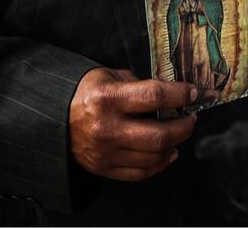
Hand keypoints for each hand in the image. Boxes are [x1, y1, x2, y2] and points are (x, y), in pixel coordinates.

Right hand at [69, 67, 196, 181]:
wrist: (55, 116)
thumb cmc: (87, 92)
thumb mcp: (111, 76)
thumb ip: (141, 85)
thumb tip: (173, 94)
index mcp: (108, 98)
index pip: (154, 97)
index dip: (180, 94)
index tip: (193, 93)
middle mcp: (106, 128)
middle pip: (159, 135)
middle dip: (184, 127)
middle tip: (191, 118)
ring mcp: (105, 152)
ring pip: (153, 157)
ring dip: (174, 145)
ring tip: (179, 134)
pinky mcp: (104, 168)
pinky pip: (141, 172)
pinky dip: (160, 164)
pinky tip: (167, 152)